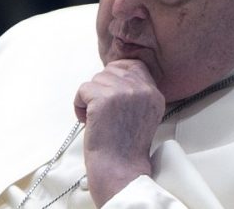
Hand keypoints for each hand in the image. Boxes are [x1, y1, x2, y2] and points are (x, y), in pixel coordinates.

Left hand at [74, 59, 165, 206]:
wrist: (120, 168)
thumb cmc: (126, 147)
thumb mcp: (146, 114)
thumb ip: (138, 94)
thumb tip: (114, 77)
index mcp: (154, 93)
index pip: (134, 65)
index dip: (117, 72)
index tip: (108, 88)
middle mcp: (142, 89)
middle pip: (111, 71)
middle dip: (101, 88)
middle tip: (102, 112)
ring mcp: (124, 92)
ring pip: (95, 80)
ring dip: (89, 98)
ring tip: (96, 119)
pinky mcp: (104, 99)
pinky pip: (83, 90)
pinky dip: (79, 105)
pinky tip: (87, 121)